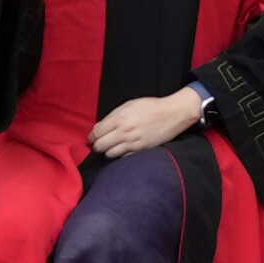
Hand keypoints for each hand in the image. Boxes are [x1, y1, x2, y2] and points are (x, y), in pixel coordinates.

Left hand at [90, 87, 206, 158]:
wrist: (172, 114)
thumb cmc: (151, 107)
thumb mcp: (129, 104)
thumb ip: (113, 116)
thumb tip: (99, 128)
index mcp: (120, 118)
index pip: (97, 133)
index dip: (91, 137)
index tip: (92, 138)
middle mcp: (124, 132)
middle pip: (100, 146)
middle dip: (97, 145)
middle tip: (99, 143)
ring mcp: (132, 143)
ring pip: (110, 154)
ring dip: (108, 151)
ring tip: (111, 146)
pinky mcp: (140, 150)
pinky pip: (123, 157)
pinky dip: (120, 155)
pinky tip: (123, 149)